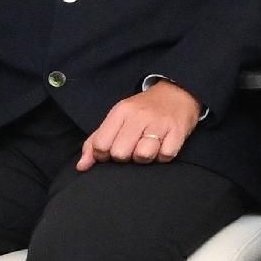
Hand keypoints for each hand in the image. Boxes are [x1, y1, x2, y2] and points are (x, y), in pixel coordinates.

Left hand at [77, 83, 202, 171]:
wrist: (178, 93)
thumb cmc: (143, 111)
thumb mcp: (117, 119)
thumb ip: (96, 142)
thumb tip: (82, 166)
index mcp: (121, 112)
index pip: (101, 144)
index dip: (103, 155)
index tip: (112, 150)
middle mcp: (139, 116)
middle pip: (120, 153)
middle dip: (125, 157)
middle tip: (132, 148)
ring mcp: (160, 123)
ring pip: (143, 155)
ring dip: (145, 158)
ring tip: (148, 148)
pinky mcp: (178, 131)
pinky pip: (165, 156)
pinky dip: (163, 156)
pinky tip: (163, 146)